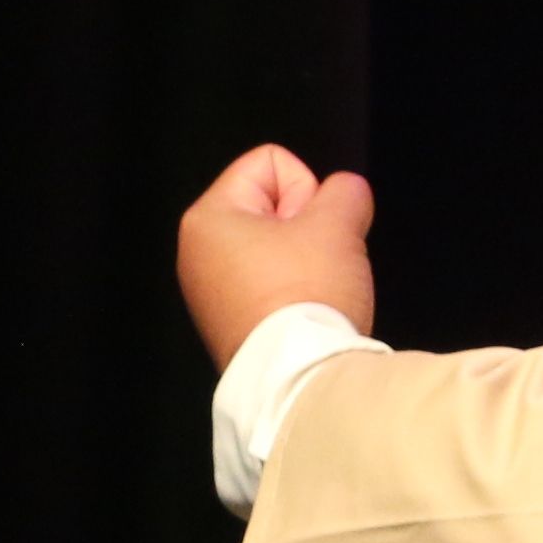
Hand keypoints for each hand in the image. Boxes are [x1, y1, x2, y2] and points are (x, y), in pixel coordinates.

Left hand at [176, 144, 376, 366]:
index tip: (314, 230)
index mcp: (208, 217)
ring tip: (317, 290)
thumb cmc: (307, 291)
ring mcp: (208, 293)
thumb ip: (345, 191)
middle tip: (319, 261)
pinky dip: (293, 291)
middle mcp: (196, 252)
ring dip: (304, 260)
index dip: (306, 190)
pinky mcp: (228, 325)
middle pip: (270, 206)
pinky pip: (268, 285)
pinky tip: (306, 313)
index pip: (270, 164)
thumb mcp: (338, 224)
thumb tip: (345, 192)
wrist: (298, 379)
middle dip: (306, 226)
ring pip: (274, 247)